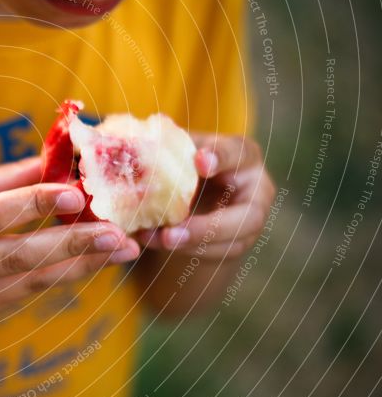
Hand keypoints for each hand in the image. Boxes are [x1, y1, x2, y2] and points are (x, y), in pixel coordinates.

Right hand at [0, 156, 139, 317]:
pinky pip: (33, 290)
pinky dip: (67, 273)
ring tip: (124, 249)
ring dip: (83, 263)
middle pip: (17, 255)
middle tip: (117, 232)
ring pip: (33, 280)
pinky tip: (98, 259)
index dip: (33, 204)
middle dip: (72, 243)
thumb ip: (7, 180)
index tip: (76, 193)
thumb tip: (58, 159)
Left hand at [136, 134, 275, 259]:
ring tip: (152, 239)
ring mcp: (249, 222)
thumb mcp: (181, 151)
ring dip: (190, 244)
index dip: (221, 157)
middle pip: (247, 217)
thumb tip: (138, 142)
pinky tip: (152, 241)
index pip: (239, 153)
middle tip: (170, 233)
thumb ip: (170, 148)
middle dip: (207, 228)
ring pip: (230, 243)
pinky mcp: (234, 244)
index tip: (199, 161)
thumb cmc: (188, 162)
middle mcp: (257, 190)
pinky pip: (212, 254)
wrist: (194, 193)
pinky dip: (181, 250)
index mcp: (245, 156)